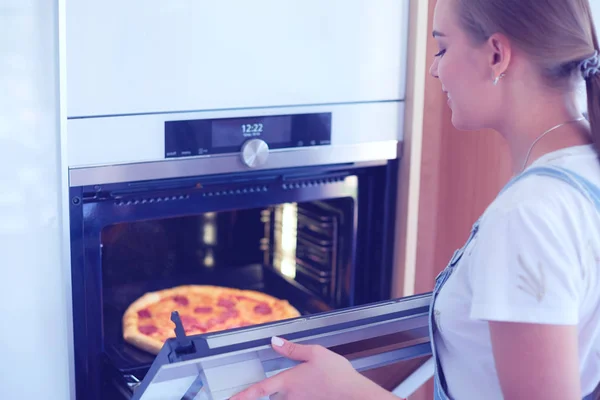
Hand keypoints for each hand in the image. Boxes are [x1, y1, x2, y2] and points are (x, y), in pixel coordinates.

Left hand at [230, 336, 380, 399]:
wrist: (355, 395)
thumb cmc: (338, 375)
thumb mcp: (315, 353)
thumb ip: (292, 349)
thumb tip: (274, 341)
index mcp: (288, 382)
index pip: (258, 390)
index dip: (242, 396)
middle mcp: (290, 398)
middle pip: (271, 399)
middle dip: (269, 393)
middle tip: (273, 387)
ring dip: (286, 396)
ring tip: (300, 386)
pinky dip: (299, 398)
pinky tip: (309, 393)